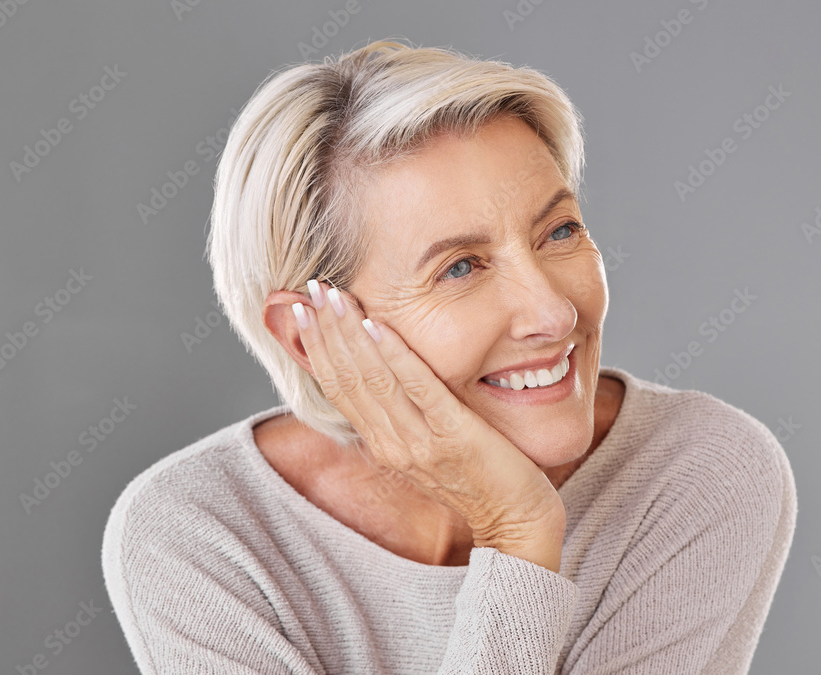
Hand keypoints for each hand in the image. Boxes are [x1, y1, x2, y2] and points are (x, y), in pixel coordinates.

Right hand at [291, 279, 566, 570]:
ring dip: (350, 334)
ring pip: (373, 379)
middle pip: (347, 379)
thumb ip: (406, 416)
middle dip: (326, 331)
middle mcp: (392, 444)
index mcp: (383, 444)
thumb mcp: (430, 447)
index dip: (318, 347)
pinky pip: (418, 389)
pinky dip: (394, 355)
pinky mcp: (453, 436)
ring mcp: (420, 442)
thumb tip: (389, 378)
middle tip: (312, 288)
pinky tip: (377, 325)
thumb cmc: (481, 479)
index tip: (304, 309)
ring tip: (334, 296)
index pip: (339, 388)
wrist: (516, 523)